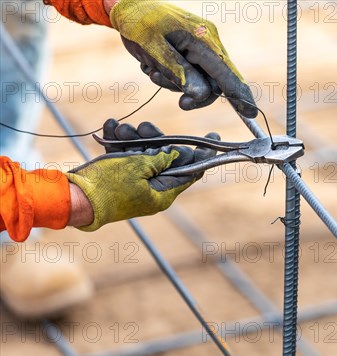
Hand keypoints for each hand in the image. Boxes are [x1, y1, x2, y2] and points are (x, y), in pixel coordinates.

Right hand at [66, 120, 218, 230]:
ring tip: (119, 129)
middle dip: (154, 139)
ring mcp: (135, 184)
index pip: (192, 172)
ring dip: (132, 137)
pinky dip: (119, 142)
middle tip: (145, 128)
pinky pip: (125, 156)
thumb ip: (162, 159)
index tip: (213, 138)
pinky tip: (110, 129)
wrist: (73, 196)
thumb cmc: (107, 185)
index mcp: (163, 193)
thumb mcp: (139, 167)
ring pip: (142, 153)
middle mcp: (152, 190)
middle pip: (165, 158)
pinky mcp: (118, 178)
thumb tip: (177, 155)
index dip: (202, 154)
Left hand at [108, 0, 257, 117]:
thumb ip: (179, 72)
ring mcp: (201, 45)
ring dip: (178, 84)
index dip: (239, 95)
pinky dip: (173, 76)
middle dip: (197, 94)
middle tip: (182, 104)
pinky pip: (191, 72)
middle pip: (215, 81)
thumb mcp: (154, 49)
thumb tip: (202, 94)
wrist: (128, 6)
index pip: (226, 73)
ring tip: (153, 72)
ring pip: (201, 80)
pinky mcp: (192, 49)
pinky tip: (154, 65)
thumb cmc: (139, 24)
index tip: (251, 113)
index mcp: (203, 40)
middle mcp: (208, 42)